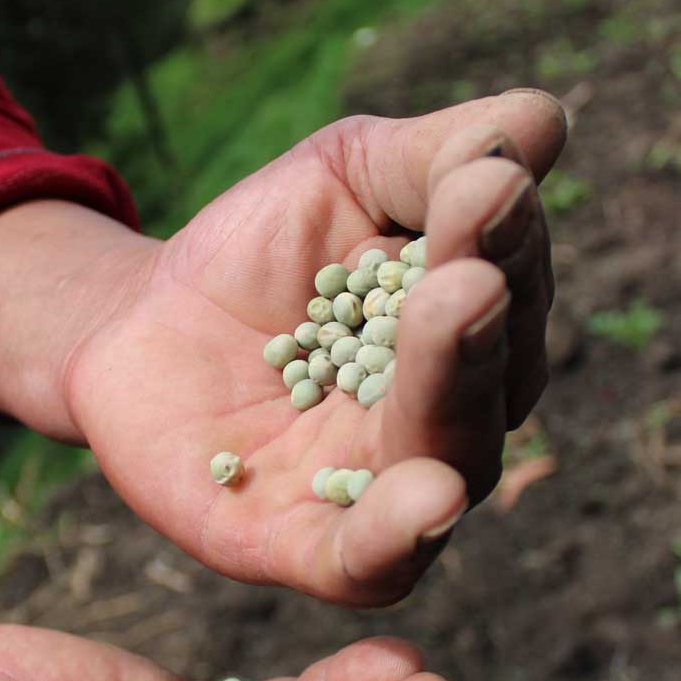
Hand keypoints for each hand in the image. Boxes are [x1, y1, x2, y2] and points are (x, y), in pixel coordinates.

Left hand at [67, 89, 564, 604]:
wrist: (137, 324)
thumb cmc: (262, 250)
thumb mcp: (343, 176)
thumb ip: (435, 158)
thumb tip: (543, 121)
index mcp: (472, 329)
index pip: (506, 285)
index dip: (503, 238)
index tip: (487, 182)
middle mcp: (449, 418)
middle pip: (489, 382)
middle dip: (479, 321)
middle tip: (471, 269)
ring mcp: (380, 488)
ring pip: (443, 462)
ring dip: (453, 395)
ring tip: (455, 315)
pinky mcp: (306, 547)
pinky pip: (367, 559)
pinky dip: (399, 534)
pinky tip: (431, 500)